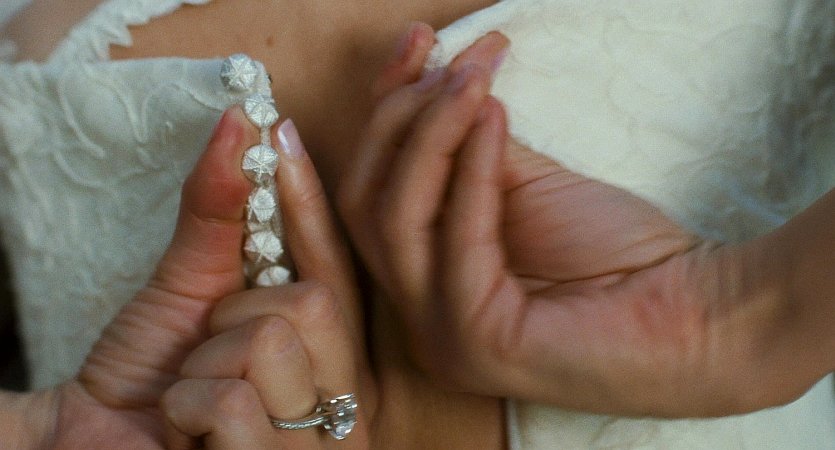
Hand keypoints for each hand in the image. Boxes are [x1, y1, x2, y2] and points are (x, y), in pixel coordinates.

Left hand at [26, 106, 370, 448]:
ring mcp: (319, 444)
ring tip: (198, 402)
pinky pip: (234, 402)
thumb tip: (237, 125)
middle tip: (208, 350)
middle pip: (314, 303)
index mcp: (328, 353)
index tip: (279, 134)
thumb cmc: (155, 377)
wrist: (100, 446)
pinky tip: (191, 439)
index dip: (310, 206)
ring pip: (273, 344)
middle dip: (236, 315)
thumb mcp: (192, 288)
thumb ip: (218, 211)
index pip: (340, 270)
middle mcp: (341, 398)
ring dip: (205, 368)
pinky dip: (188, 410)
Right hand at [338, 30, 808, 416]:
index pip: (372, 192)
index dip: (385, 112)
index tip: (417, 44)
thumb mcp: (524, 187)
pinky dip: (472, 170)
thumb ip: (467, 153)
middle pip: (364, 203)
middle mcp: (421, 318)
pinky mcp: (476, 342)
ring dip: (430, 132)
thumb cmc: (618, 254)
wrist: (699, 316)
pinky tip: (495, 116)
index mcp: (428, 285)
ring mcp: (441, 338)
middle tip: (441, 56)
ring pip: (391, 218)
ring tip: (473, 77)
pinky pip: (455, 239)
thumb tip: (436, 84)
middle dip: (396, 117)